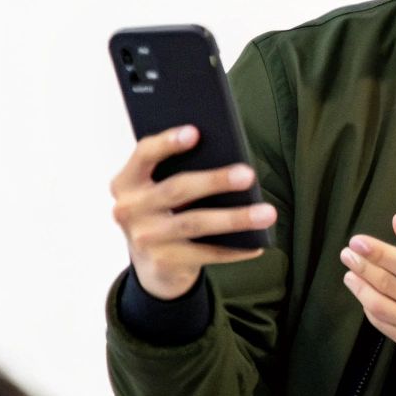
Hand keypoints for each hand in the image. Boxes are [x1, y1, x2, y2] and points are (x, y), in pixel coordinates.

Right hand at [110, 124, 273, 299]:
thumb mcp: (164, 188)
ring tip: (268, 213)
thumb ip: (182, 170)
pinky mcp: (162, 262)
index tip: (196, 132)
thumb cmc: (167, 210)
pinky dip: (234, 248)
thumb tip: (230, 160)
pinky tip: (257, 243)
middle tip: (249, 175)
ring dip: (235, 218)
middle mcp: (129, 209)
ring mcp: (144, 238)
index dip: (168, 142)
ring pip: (195, 223)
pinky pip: (206, 253)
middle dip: (215, 181)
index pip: (144, 154)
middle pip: (177, 189)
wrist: (153, 263)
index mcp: (127, 181)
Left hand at [340, 213, 395, 359]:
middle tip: (348, 255)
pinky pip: (383, 325)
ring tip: (351, 274)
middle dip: (364, 268)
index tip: (358, 242)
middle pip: (392, 286)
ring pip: (382, 308)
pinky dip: (369, 308)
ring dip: (361, 289)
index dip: (381, 254)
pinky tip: (365, 294)